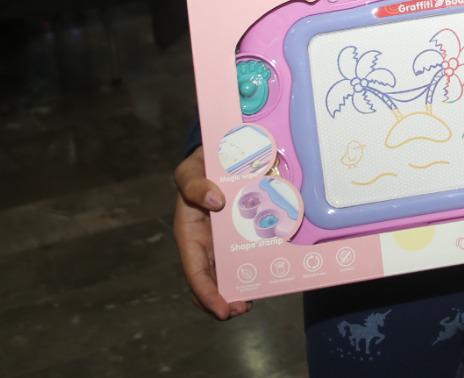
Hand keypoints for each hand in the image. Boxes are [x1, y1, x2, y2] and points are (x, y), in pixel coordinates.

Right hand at [173, 147, 251, 319]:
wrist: (222, 154)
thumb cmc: (200, 167)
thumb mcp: (190, 172)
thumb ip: (195, 185)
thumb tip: (215, 201)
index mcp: (190, 235)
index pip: (195, 272)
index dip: (206, 294)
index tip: (222, 309)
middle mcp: (209, 244)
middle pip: (215, 279)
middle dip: (227, 298)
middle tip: (244, 308)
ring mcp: (228, 240)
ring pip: (235, 270)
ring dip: (245, 285)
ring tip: (261, 293)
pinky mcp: (246, 231)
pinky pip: (252, 250)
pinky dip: (260, 263)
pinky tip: (274, 269)